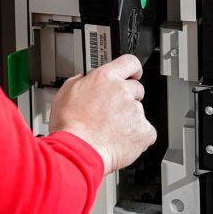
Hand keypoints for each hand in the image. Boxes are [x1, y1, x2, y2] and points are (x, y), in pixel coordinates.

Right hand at [48, 54, 156, 175]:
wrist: (78, 151)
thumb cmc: (69, 126)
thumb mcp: (65, 93)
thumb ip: (80, 82)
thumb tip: (84, 80)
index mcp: (105, 78)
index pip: (129, 62)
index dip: (133, 68)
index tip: (134, 74)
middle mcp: (122, 91)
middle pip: (136, 88)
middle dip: (128, 98)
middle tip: (114, 111)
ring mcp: (135, 111)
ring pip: (139, 112)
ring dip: (130, 119)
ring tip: (111, 131)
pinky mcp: (143, 131)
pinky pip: (147, 132)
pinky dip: (138, 138)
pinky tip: (122, 141)